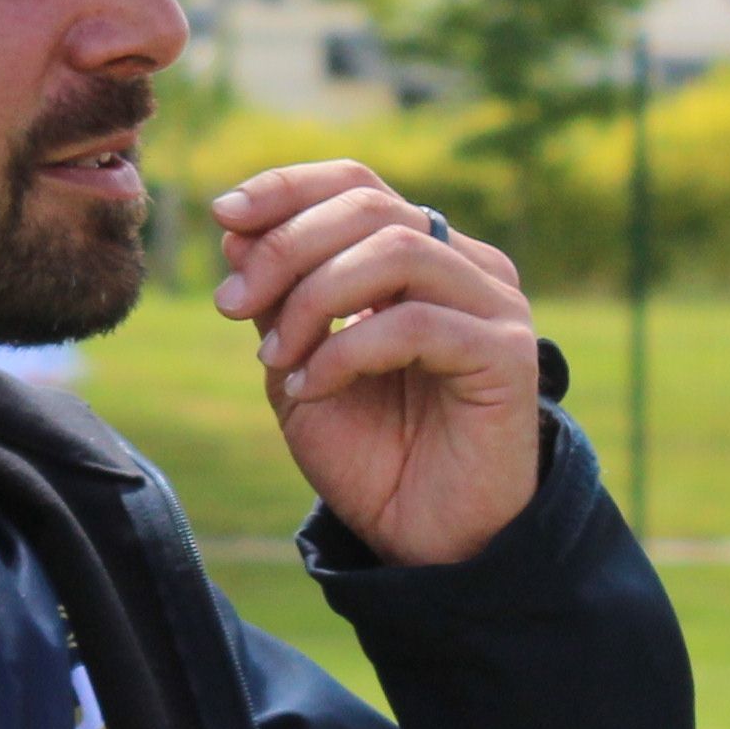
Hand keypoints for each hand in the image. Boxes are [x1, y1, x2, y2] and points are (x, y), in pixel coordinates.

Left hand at [210, 161, 543, 568]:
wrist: (426, 543)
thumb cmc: (371, 454)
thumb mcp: (298, 365)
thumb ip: (275, 299)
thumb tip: (235, 228)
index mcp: (422, 256)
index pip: (357, 185)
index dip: (288, 188)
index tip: (223, 215)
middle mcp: (466, 267)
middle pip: (369, 209)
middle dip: (285, 248)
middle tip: (231, 306)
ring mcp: (495, 305)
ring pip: (394, 252)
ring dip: (313, 299)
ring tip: (275, 359)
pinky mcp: (507, 355)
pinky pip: (412, 323)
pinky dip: (345, 350)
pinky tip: (312, 387)